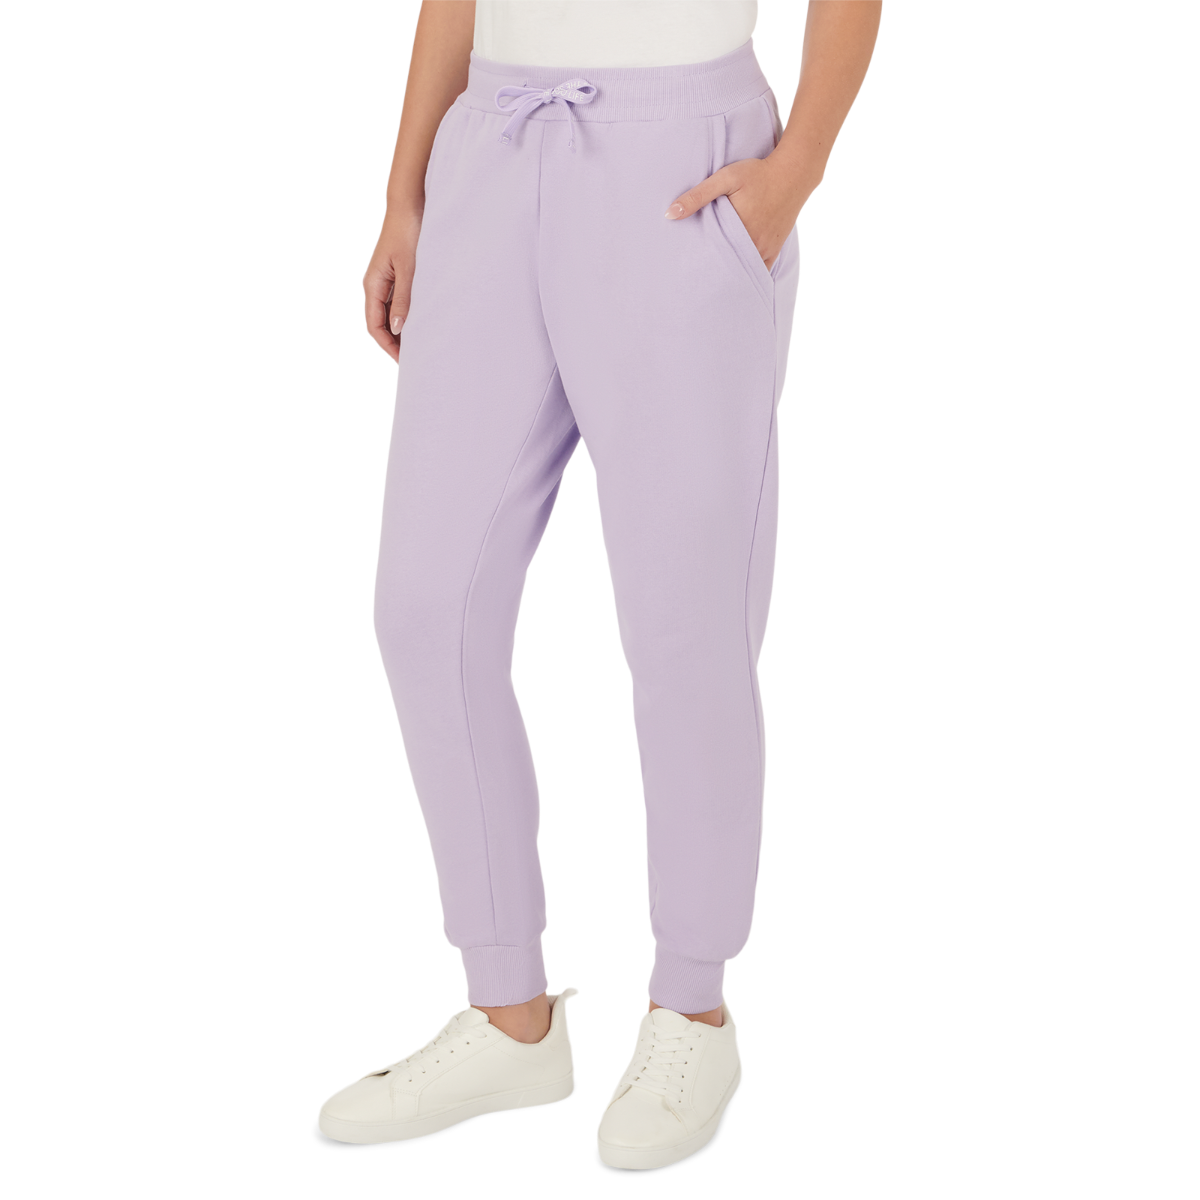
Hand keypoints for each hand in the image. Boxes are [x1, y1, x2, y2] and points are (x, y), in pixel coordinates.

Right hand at [363, 210, 422, 362]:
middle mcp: (375, 285)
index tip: (404, 359)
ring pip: (388, 314)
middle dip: (393, 341)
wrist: (408, 206)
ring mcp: (384, 280)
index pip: (374, 325)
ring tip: (419, 343)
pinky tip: (419, 322)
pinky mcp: (394, 275)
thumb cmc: (407, 232)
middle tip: (414, 357)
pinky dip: (405, 315)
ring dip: (400, 330)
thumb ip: (403, 299)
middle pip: (379, 323)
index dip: (387, 344)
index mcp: (373, 285)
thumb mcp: (408, 269)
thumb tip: (398, 328)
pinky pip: (395, 302)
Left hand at [665, 155, 816, 270]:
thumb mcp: (725, 178)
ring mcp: (766, 250)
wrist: (794, 172)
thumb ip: (697, 196)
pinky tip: (735, 281)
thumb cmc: (757, 173)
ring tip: (711, 283)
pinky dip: (748, 275)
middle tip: (694, 284)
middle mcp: (754, 246)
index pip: (712, 258)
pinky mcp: (774, 249)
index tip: (685, 275)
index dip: (699, 268)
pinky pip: (760, 270)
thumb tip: (670, 214)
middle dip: (712, 276)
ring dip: (729, 276)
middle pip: (728, 269)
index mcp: (739, 231)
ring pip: (744, 272)